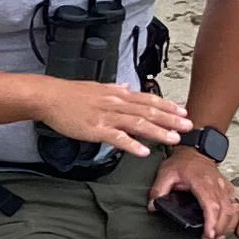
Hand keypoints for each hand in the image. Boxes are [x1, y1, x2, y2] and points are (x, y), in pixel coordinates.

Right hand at [30, 80, 185, 154]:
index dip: (167, 106)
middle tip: (188, 126)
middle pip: (148, 111)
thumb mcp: (97, 87)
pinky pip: (117, 138)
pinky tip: (144, 151)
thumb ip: (115, 89)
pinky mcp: (96, 129)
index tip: (183, 111)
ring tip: (173, 139)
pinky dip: (132, 145)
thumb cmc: (71, 95)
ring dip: (158, 131)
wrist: (50, 97)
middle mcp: (116, 104)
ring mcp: (107, 116)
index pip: (148, 99)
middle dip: (171, 119)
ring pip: (138, 124)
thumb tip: (128, 88)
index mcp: (118, 95)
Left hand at [148, 144, 238, 238]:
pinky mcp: (230, 191)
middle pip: (225, 211)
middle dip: (220, 229)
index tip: (209, 235)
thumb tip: (153, 207)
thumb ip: (158, 190)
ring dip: (230, 227)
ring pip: (235, 210)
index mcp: (202, 182)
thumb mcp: (165, 173)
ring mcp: (226, 188)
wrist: (195, 151)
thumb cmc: (181, 164)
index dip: (212, 221)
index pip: (211, 204)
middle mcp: (218, 186)